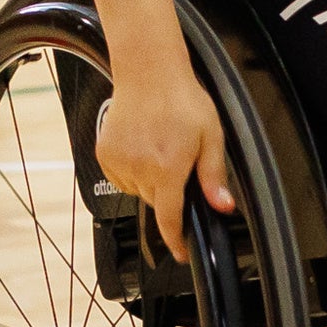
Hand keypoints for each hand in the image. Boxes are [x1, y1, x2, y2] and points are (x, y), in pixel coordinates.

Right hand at [96, 64, 231, 264]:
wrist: (148, 72)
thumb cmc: (182, 100)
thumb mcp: (211, 137)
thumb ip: (213, 176)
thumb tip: (222, 207)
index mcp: (168, 168)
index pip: (170, 219)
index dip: (176, 241)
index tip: (181, 254)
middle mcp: (140, 169)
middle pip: (157, 202)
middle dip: (169, 190)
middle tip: (178, 159)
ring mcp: (118, 162)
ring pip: (138, 190)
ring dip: (150, 179)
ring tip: (159, 146)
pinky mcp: (104, 155)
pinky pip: (121, 177)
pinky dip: (132, 169)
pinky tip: (141, 146)